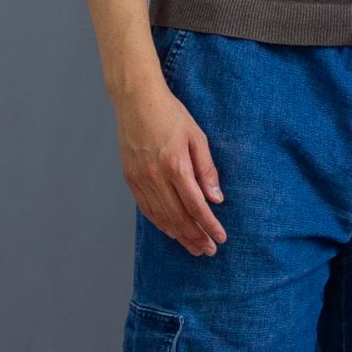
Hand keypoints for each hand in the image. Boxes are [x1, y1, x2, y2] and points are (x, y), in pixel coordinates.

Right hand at [118, 81, 227, 256]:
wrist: (137, 100)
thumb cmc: (171, 115)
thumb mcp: (197, 136)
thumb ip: (207, 169)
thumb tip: (216, 198)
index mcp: (175, 165)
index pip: (196, 206)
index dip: (209, 225)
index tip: (221, 238)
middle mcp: (156, 176)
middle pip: (178, 217)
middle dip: (196, 237)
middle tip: (209, 250)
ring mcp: (140, 179)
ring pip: (161, 217)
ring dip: (179, 236)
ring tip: (194, 247)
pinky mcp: (131, 178)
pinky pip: (147, 209)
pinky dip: (160, 224)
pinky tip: (171, 232)